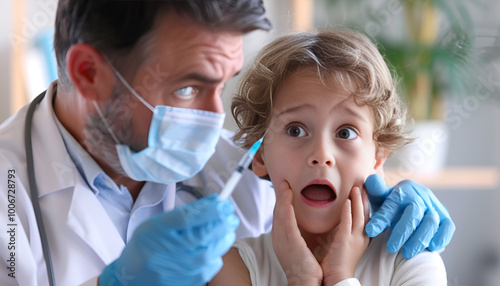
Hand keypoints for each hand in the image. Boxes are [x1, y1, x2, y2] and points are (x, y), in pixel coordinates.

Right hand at [99, 194, 239, 285]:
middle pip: (205, 235)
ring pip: (213, 251)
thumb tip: (216, 202)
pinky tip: (208, 249)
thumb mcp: (159, 223)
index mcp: (159, 230)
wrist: (131, 277)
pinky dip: (216, 254)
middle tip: (230, 216)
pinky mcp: (190, 282)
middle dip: (223, 223)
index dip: (211, 210)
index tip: (225, 204)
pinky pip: (213, 265)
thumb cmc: (146, 246)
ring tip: (222, 231)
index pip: (188, 218)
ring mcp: (179, 269)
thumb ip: (187, 213)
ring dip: (223, 238)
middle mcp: (168, 251)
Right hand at [272, 181, 322, 285]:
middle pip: (277, 212)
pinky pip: (287, 223)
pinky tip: (287, 199)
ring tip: (284, 185)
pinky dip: (286, 209)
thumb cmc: (305, 268)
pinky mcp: (290, 242)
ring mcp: (282, 240)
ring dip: (282, 198)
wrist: (305, 283)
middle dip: (279, 196)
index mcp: (281, 239)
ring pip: (280, 214)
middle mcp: (278, 238)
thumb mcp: (298, 248)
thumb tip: (303, 226)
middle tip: (282, 182)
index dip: (281, 201)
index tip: (284, 189)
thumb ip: (298, 235)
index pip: (279, 216)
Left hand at [321, 187, 369, 285]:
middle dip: (365, 197)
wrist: (338, 278)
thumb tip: (342, 219)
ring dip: (358, 200)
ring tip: (357, 186)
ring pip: (359, 215)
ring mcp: (355, 238)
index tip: (366, 188)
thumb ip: (346, 231)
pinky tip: (347, 200)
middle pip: (366, 212)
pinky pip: (347, 223)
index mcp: (363, 236)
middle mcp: (362, 236)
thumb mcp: (346, 243)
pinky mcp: (345, 241)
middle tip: (365, 182)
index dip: (367, 201)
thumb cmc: (339, 262)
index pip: (366, 215)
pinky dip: (348, 211)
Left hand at [364, 174, 454, 258]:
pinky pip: (448, 227)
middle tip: (391, 248)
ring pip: (430, 222)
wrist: (409, 204)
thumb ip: (375, 190)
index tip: (370, 232)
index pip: (391, 205)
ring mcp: (434, 207)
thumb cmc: (391, 204)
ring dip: (419, 239)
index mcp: (403, 190)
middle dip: (402, 232)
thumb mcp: (380, 197)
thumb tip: (371, 180)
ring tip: (407, 254)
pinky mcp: (445, 218)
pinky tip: (431, 248)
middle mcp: (421, 196)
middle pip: (413, 213)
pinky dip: (442, 237)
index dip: (381, 219)